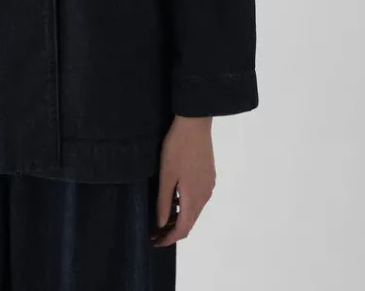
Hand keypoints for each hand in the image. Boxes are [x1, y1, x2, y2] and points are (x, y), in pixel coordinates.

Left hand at [150, 115, 215, 246]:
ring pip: (195, 210)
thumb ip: (164, 201)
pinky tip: (175, 199)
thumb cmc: (177, 148)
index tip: (156, 241)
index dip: (169, 239)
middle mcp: (205, 195)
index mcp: (194, 197)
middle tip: (155, 231)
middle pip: (191, 222)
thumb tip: (162, 223)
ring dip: (180, 218)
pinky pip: (198, 199)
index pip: (184, 228)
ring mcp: (209, 185)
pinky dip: (186, 205)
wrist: (195, 123)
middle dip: (173, 230)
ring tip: (162, 218)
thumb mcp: (166, 175)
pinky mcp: (209, 176)